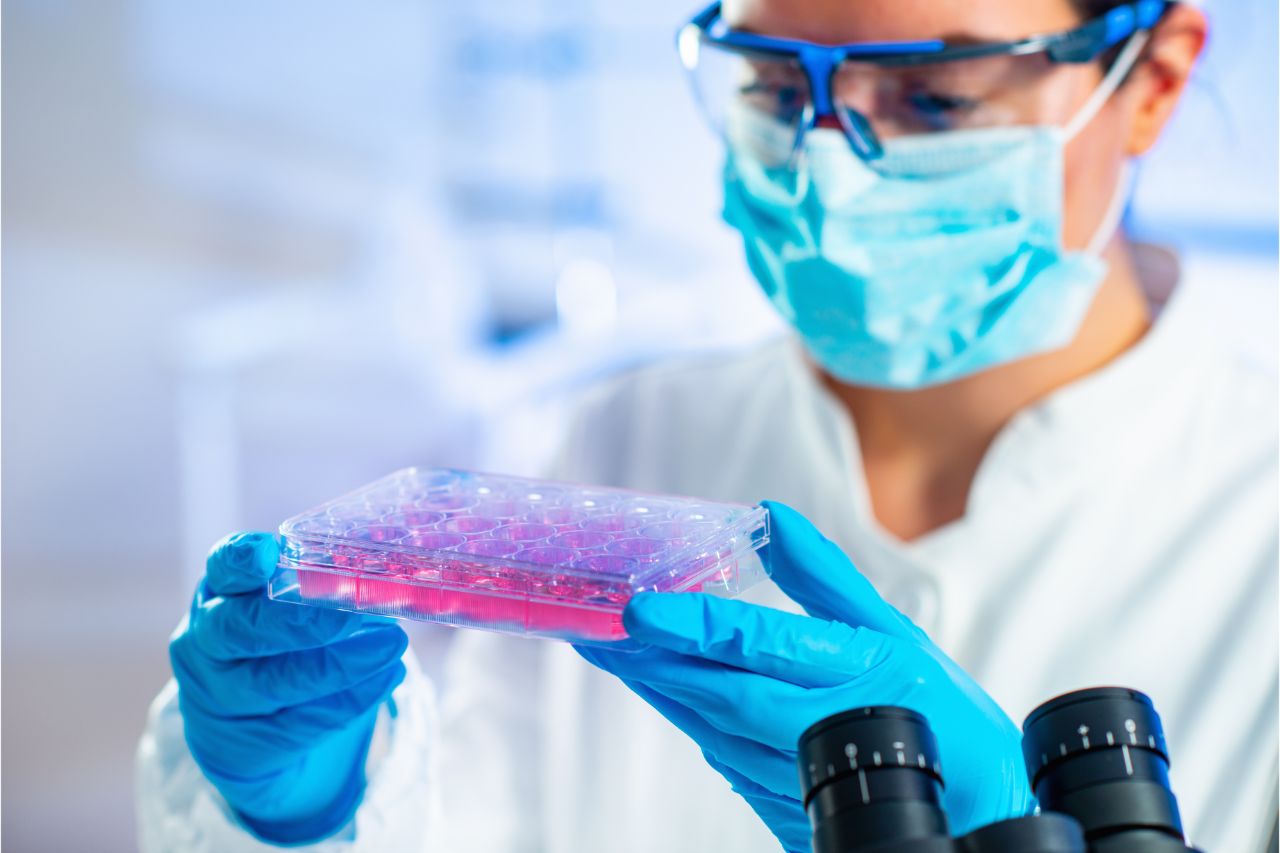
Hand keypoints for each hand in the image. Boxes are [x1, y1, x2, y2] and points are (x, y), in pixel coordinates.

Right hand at [168, 532, 408, 843]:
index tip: (266, 552)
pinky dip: (351, 699)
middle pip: (240, 629)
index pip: (221, 569)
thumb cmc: (282, 645)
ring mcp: (216, 698)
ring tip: (394, 644)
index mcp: (219, 594)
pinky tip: (388, 677)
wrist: (251, 728)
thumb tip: (383, 576)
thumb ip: (322, 586)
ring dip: (343, 664)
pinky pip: (300, 723)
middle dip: (301, 620)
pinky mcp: (240, 746)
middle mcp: (205, 643)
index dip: (240, 559)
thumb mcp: (289, 607)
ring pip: (275, 682)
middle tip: (356, 610)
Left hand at [576, 501, 1030, 852]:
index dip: (694, 628)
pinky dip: (690, 722)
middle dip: (653, 662)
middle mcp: (818, 729)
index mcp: (852, 676)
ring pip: (711, 730)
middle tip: (599, 630)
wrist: (973, 807)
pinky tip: (664, 694)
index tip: (641, 610)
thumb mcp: (895, 632)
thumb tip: (773, 516)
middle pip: (718, 694)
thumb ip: (827, 578)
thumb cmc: (941, 716)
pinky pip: (725, 759)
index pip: (758, 646)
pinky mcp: (784, 805)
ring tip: (612, 654)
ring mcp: (798, 777)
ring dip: (659, 692)